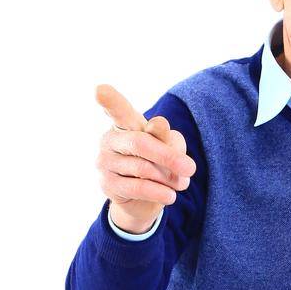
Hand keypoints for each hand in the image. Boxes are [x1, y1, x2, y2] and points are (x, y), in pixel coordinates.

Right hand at [95, 83, 195, 233]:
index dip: (110, 100)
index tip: (99, 90)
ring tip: (181, 184)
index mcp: (125, 123)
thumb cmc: (157, 163)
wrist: (142, 199)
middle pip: (141, 143)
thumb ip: (165, 136)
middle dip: (169, 157)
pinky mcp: (107, 185)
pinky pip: (138, 188)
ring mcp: (105, 162)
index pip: (118, 109)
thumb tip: (158, 126)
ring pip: (143, 168)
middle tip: (191, 168)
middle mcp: (110, 139)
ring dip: (168, 178)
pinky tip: (171, 196)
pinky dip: (159, 192)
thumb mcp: (168, 146)